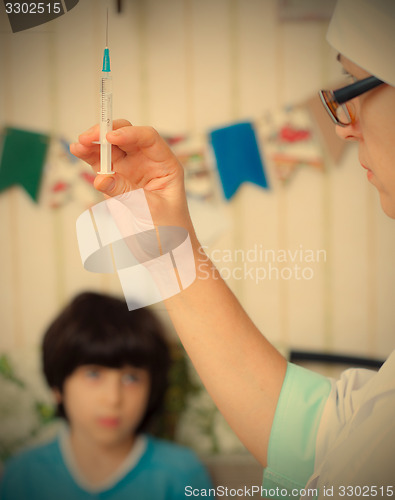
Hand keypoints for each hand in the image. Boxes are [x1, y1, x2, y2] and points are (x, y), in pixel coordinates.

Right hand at [70, 119, 191, 228]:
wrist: (164, 252)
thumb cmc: (169, 231)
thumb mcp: (150, 210)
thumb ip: (126, 192)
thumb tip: (101, 178)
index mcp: (164, 165)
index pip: (148, 139)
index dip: (129, 134)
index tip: (111, 138)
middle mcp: (147, 163)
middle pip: (126, 137)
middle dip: (107, 133)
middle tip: (89, 137)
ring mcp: (130, 172)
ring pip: (110, 149)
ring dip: (94, 143)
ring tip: (79, 145)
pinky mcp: (116, 183)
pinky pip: (101, 165)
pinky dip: (89, 157)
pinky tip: (78, 151)